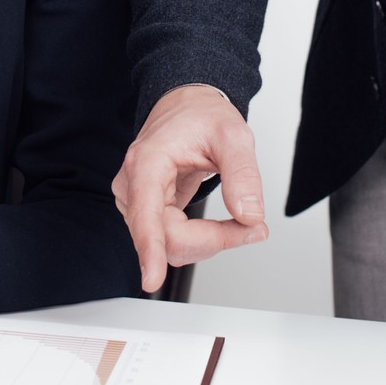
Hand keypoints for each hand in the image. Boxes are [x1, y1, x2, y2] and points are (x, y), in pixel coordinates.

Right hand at [111, 84, 268, 292]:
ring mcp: (137, 200)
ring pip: (169, 245)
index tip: (151, 278)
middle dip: (212, 239)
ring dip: (208, 241)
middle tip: (252, 227)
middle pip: (165, 237)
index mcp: (147, 161)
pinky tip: (222, 225)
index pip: (146, 212)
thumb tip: (248, 215)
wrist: (187, 106)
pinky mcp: (147, 211)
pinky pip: (172, 240)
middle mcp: (133, 184)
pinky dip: (202, 238)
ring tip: (240, 221)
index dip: (150, 248)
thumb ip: (243, 174)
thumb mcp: (233, 135)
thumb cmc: (202, 116)